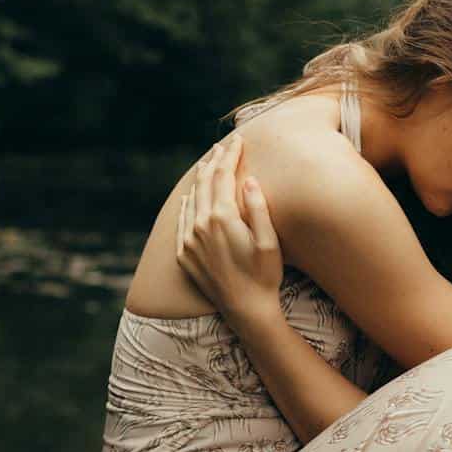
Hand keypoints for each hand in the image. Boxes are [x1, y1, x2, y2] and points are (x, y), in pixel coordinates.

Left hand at [175, 131, 283, 322]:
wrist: (246, 311)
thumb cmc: (264, 276)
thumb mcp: (268, 241)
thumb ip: (257, 207)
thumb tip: (248, 179)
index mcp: (222, 218)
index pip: (223, 176)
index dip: (231, 156)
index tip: (238, 140)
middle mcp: (200, 225)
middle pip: (205, 183)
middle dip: (215, 161)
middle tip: (223, 146)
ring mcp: (189, 240)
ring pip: (191, 199)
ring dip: (200, 179)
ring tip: (208, 163)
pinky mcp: (184, 255)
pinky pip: (182, 220)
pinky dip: (187, 203)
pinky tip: (190, 196)